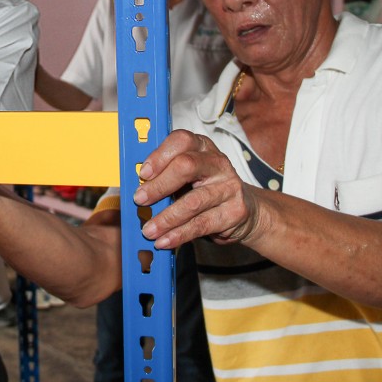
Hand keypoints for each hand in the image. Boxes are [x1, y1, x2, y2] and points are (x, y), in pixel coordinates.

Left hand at [132, 129, 265, 248]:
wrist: (245, 209)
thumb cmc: (206, 188)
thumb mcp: (187, 175)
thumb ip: (165, 175)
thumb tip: (136, 188)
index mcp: (202, 146)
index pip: (181, 141)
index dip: (159, 155)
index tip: (143, 173)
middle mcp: (217, 162)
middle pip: (186, 166)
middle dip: (159, 185)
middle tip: (140, 200)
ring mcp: (229, 186)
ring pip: (193, 202)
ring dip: (166, 219)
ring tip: (149, 230)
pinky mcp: (235, 211)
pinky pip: (201, 224)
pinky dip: (179, 235)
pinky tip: (165, 241)